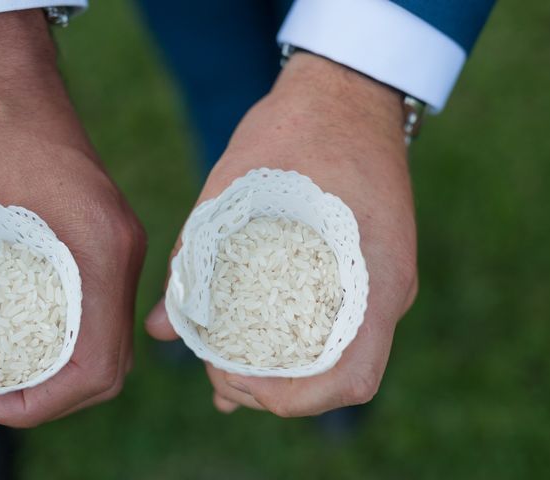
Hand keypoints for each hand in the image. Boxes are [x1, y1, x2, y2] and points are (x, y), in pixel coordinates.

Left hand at [0, 10, 145, 426]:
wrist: (14, 87)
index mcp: (100, 253)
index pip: (98, 365)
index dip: (46, 404)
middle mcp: (122, 255)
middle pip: (113, 365)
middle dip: (54, 397)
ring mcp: (122, 248)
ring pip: (111, 342)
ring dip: (65, 373)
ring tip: (11, 374)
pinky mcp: (112, 241)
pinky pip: (104, 313)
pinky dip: (73, 343)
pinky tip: (31, 336)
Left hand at [146, 52, 417, 415]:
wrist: (348, 93)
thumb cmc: (297, 128)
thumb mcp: (237, 185)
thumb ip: (199, 258)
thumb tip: (163, 329)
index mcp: (372, 274)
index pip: (349, 380)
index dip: (289, 399)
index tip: (231, 376)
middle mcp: (385, 288)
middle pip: (341, 379)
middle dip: (277, 392)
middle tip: (219, 370)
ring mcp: (381, 279)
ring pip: (340, 357)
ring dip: (286, 375)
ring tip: (228, 369)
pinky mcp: (367, 267)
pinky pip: (341, 324)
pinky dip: (298, 346)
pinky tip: (254, 342)